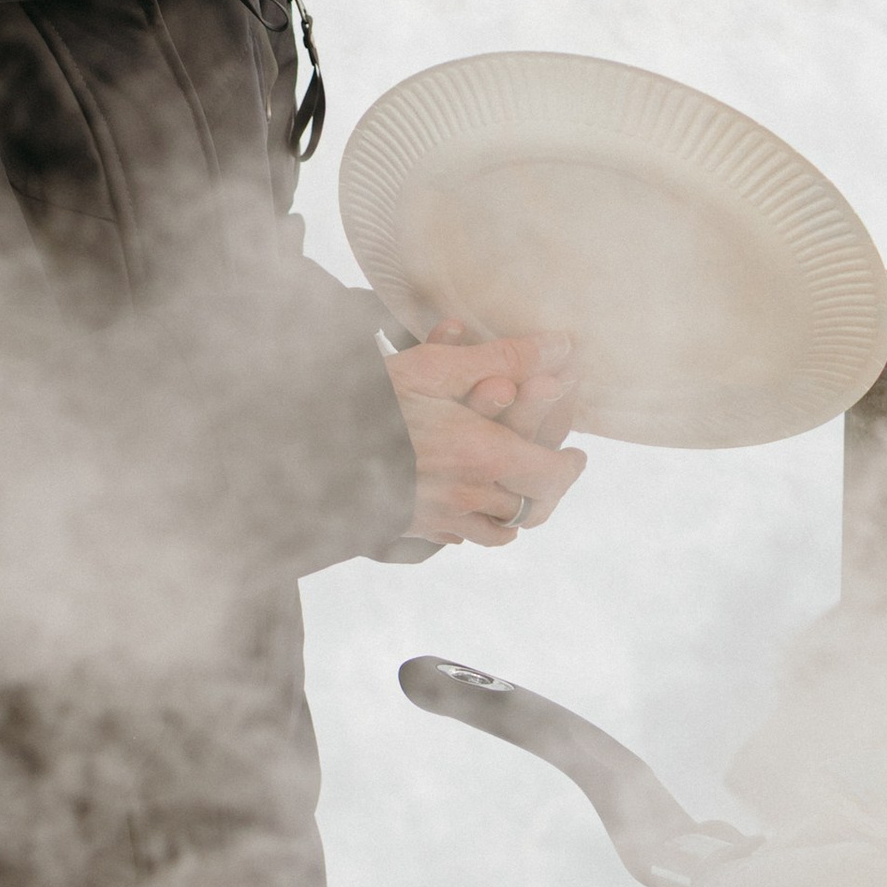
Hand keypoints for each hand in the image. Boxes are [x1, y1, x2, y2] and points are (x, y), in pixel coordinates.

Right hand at [386, 323, 585, 547]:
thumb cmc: (375, 402)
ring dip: (513, 515)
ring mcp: (440, 517)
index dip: (570, 467)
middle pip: (530, 510)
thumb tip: (563, 348)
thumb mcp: (438, 366)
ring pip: (497, 531)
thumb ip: (505, 356)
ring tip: (517, 497)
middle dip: (547, 494)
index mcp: (485, 456)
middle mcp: (469, 495)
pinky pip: (458, 538)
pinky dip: (473, 527)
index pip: (552, 474)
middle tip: (553, 476)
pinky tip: (470, 515)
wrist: (310, 453)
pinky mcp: (413, 526)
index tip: (577, 456)